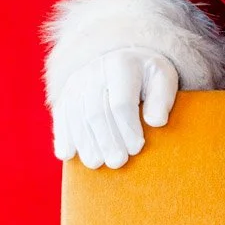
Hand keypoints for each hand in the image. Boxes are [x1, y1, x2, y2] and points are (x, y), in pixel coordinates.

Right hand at [52, 48, 178, 168]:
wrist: (123, 60)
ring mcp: (76, 83)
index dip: (127, 128)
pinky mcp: (65, 94)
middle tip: (117, 162)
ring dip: (85, 143)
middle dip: (106, 140)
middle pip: (95, 112)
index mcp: (122, 65)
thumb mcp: (163, 80)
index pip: (121, 102)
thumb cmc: (148, 77)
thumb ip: (162, 99)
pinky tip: (68, 155)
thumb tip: (157, 122)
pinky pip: (61, 116)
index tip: (137, 148)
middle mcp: (95, 71)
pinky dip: (63, 136)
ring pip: (75, 116)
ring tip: (96, 163)